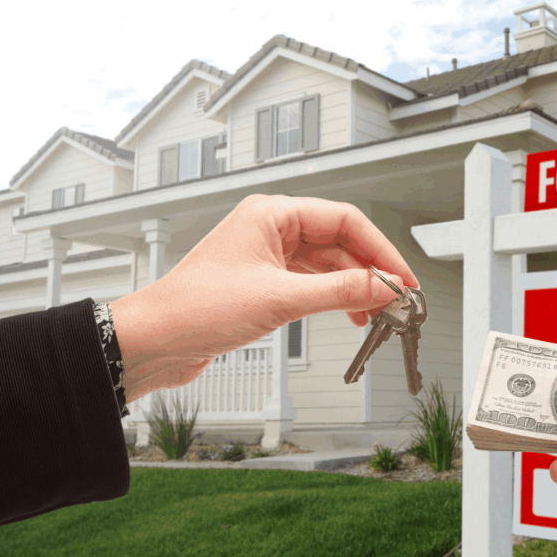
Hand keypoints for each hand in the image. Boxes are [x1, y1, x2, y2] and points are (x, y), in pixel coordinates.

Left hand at [110, 195, 417, 401]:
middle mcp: (271, 229)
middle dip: (370, 270)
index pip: (344, 220)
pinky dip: (334, 299)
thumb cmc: (195, 308)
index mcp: (272, 214)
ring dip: (354, 288)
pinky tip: (348, 315)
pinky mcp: (264, 283)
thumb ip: (339, 291)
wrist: (154, 341)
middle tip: (396, 297)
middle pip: (340, 241)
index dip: (379, 249)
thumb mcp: (279, 299)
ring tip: (375, 312)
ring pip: (328, 264)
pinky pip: (312, 283)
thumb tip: (383, 286)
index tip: (402, 277)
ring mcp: (267, 256)